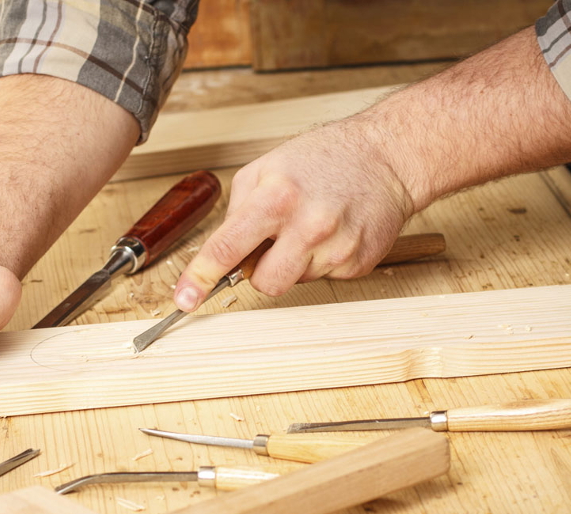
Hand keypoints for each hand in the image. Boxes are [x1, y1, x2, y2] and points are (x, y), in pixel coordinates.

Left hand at [173, 118, 414, 311]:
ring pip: (295, 281)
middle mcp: (308, 227)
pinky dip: (321, 261)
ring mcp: (337, 249)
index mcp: (276, 199)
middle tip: (275, 240)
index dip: (201, 277)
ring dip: (294, 263)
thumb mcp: (266, 169)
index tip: (185, 299)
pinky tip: (333, 232)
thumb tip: (223, 253)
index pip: (227, 248)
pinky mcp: (358, 263)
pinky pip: (324, 277)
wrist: (386, 157)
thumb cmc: (324, 158)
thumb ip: (238, 211)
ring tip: (310, 228)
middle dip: (262, 269)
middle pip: (264, 283)